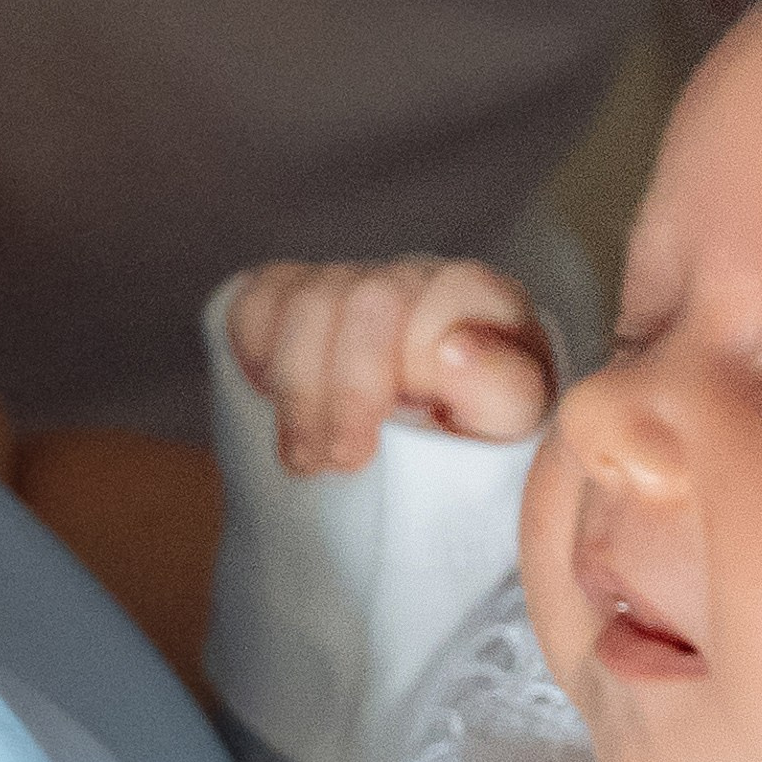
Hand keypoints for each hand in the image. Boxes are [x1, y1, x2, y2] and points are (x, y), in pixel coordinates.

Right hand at [224, 256, 556, 475]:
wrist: (411, 480)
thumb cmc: (468, 452)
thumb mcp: (503, 436)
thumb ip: (500, 392)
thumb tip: (455, 351)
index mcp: (486, 305)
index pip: (459, 290)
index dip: (425, 357)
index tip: (419, 425)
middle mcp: (420, 281)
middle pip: (372, 298)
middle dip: (351, 390)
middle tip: (348, 459)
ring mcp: (352, 283)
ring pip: (308, 305)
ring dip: (302, 395)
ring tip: (313, 458)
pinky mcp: (289, 295)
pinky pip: (258, 307)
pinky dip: (262, 369)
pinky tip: (291, 416)